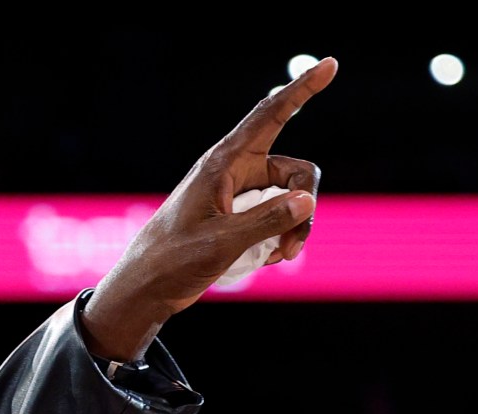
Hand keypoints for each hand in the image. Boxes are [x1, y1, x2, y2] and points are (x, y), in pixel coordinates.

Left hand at [82, 57, 336, 361]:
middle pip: (297, 171)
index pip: (270, 115)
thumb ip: (266, 221)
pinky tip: (268, 260)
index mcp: (224, 163)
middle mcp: (235, 171)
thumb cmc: (173, 260)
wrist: (147, 287)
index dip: (301, 89)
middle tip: (292, 245)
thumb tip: (307, 201)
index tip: (330, 63)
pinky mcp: (241, 215)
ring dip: (295, 227)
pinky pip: (279, 216)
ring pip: (292, 197)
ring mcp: (239, 193)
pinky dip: (281, 236)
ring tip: (281, 256)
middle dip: (305, 206)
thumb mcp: (222, 242)